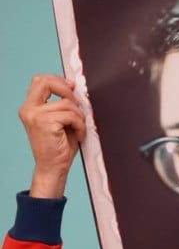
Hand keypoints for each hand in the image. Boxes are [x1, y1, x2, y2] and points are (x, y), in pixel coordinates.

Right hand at [19, 74, 85, 198]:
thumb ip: (61, 103)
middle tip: (76, 105)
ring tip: (78, 128)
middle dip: (67, 90)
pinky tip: (78, 134)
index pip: (40, 81)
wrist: (53, 168)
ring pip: (67, 102)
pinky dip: (80, 124)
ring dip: (79, 116)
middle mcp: (29, 109)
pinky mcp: (46, 123)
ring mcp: (35, 115)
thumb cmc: (58, 147)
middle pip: (47, 82)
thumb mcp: (59, 120)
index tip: (71, 87)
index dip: (57, 80)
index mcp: (29, 108)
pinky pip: (71, 115)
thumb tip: (72, 87)